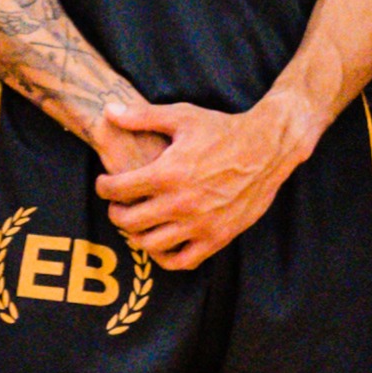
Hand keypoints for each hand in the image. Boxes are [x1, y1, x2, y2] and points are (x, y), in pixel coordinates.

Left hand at [94, 90, 316, 269]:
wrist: (268, 148)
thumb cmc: (223, 130)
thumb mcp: (182, 116)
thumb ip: (142, 116)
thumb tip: (108, 110)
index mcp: (167, 173)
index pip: (116, 189)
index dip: (103, 187)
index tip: (106, 184)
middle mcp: (180, 203)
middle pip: (127, 220)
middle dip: (115, 212)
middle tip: (118, 204)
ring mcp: (199, 224)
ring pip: (149, 243)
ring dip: (135, 235)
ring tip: (138, 222)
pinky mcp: (217, 238)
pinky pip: (181, 261)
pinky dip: (164, 257)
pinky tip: (162, 241)